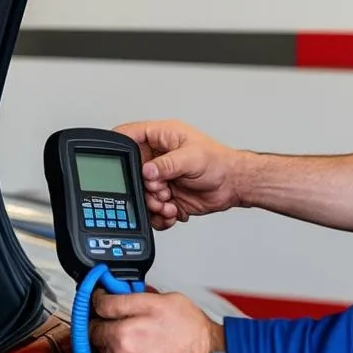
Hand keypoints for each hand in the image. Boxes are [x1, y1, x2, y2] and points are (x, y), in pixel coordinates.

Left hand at [89, 290, 224, 352]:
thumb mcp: (163, 301)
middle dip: (106, 329)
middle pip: (96, 338)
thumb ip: (131, 297)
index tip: (104, 303)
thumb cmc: (194, 333)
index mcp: (124, 332)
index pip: (97, 310)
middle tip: (123, 325)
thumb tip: (113, 293)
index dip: (102, 302)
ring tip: (131, 346)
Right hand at [113, 120, 244, 228]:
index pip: (130, 136)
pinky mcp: (166, 197)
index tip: (121, 164)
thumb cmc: (218, 163)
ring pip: (142, 194)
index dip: (121, 147)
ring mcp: (161, 179)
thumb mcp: (192, 157)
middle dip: (143, 187)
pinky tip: (173, 212)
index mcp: (161, 138)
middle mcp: (158, 158)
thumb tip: (148, 170)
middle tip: (159, 191)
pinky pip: (153, 210)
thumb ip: (167, 164)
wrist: (232, 185)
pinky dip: (160, 216)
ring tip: (169, 204)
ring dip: (153, 204)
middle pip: (132, 172)